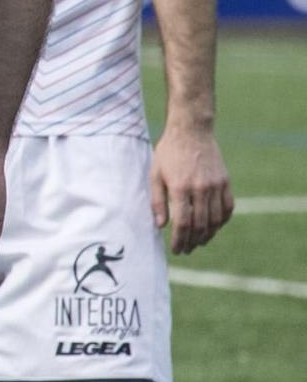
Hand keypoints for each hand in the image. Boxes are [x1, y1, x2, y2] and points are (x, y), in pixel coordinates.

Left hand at [152, 123, 232, 253]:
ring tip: (199, 242)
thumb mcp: (155, 173)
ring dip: (208, 235)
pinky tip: (213, 227)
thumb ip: (157, 201)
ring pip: (215, 220)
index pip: (183, 223)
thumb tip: (160, 226)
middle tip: (186, 250)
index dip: (180, 240)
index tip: (176, 250)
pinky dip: (221, 221)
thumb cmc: (168, 153)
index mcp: (180, 187)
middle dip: (193, 241)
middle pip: (200, 225)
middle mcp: (200, 189)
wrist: (191, 131)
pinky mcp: (225, 182)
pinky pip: (227, 208)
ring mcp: (215, 186)